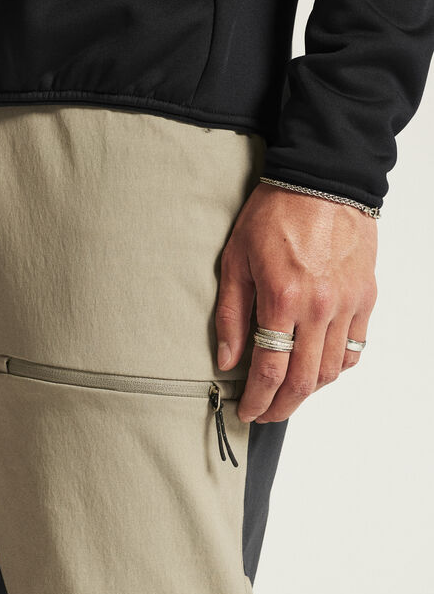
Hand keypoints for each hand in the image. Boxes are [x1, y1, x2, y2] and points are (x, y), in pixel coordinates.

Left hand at [215, 183, 377, 422]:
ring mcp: (347, 304)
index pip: (269, 371)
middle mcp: (320, 307)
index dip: (257, 400)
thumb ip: (231, 316)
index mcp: (282, 299)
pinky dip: (336, 368)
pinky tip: (317, 369)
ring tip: (288, 395)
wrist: (324, 178)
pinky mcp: (366, 296)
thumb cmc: (275, 213)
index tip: (247, 412)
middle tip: (265, 415)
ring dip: (308, 392)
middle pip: (303, 381)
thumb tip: (227, 361)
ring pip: (331, 371)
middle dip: (281, 407)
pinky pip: (355, 349)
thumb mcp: (235, 260)